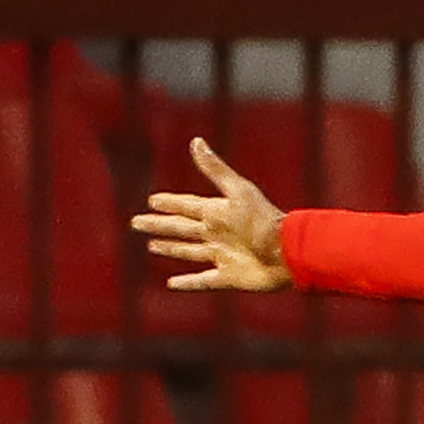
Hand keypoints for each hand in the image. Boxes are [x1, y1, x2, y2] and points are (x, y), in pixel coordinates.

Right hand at [132, 138, 292, 291]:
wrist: (286, 252)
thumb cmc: (263, 220)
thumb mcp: (237, 191)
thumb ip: (215, 169)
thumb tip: (196, 140)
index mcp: (218, 212)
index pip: (187, 205)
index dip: (169, 203)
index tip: (152, 200)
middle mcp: (217, 233)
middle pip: (181, 228)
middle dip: (159, 225)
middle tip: (137, 222)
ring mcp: (222, 255)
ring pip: (188, 251)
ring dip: (170, 248)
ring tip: (152, 246)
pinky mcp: (228, 277)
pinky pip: (202, 281)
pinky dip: (187, 283)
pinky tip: (171, 283)